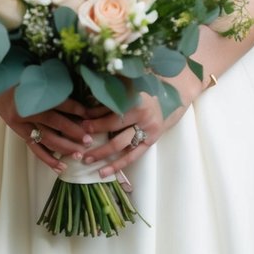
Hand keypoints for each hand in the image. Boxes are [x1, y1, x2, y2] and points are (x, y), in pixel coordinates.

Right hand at [0, 88, 105, 172]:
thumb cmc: (19, 79)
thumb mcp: (34, 77)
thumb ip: (52, 86)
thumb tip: (76, 95)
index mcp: (32, 93)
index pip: (57, 101)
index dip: (74, 108)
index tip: (89, 114)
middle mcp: (27, 110)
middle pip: (53, 122)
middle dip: (73, 131)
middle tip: (89, 139)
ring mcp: (21, 123)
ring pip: (45, 138)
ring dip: (64, 148)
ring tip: (79, 154)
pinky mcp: (19, 133)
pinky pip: (35, 149)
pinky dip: (48, 159)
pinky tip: (60, 167)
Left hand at [78, 67, 206, 177]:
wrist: (175, 93)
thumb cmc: (147, 84)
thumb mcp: (130, 82)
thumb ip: (111, 90)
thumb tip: (87, 99)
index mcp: (136, 98)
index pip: (110, 112)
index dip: (93, 118)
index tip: (79, 122)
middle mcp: (143, 115)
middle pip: (113, 128)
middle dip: (94, 136)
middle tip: (78, 142)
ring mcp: (148, 130)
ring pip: (120, 145)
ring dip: (101, 153)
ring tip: (85, 159)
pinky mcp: (151, 141)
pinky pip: (132, 156)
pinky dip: (117, 165)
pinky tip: (103, 172)